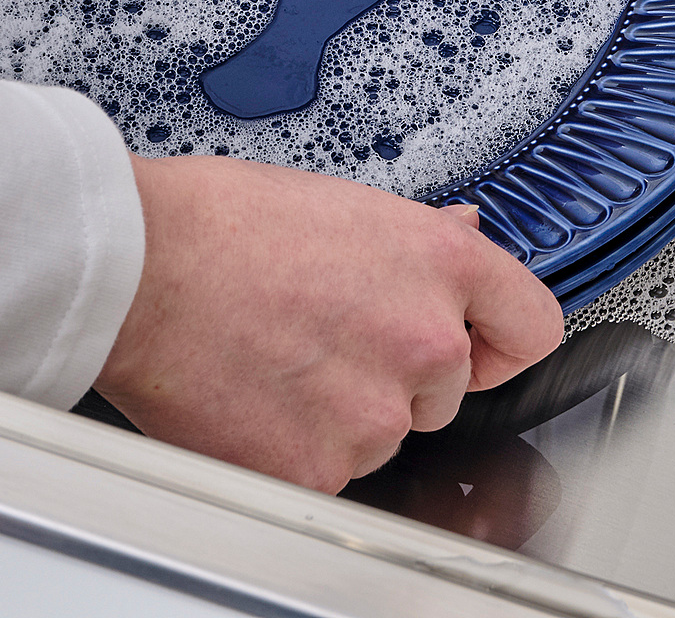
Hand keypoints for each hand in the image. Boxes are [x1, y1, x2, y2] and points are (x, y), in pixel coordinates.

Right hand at [95, 156, 563, 491]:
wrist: (141, 268)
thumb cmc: (221, 223)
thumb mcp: (342, 202)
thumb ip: (415, 237)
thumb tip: (464, 232)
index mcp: (438, 262)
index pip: (533, 326)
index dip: (504, 341)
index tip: (483, 347)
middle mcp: (424, 340)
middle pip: (447, 389)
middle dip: (396, 372)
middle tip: (324, 336)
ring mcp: (377, 411)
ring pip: (383, 433)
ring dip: (343, 412)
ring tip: (276, 357)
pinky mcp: (321, 469)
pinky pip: (329, 472)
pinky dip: (294, 450)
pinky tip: (253, 397)